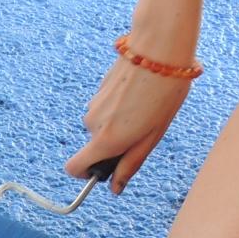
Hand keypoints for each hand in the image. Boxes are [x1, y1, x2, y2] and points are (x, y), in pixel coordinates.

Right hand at [66, 44, 197, 190]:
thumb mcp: (152, 136)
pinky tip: (140, 92)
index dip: (86, 174)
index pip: (75, 168)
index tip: (104, 170)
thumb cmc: (163, 94)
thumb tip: (115, 187)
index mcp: (106, 140)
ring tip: (146, 107)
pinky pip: (106, 108)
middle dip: (116, 143)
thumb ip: (131, 163)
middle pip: (96, 145)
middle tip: (145, 129)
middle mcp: (93, 124)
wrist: (158, 50)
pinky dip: (120, 107)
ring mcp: (94, 104)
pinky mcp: (99, 89)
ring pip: (103, 125)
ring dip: (120, 123)